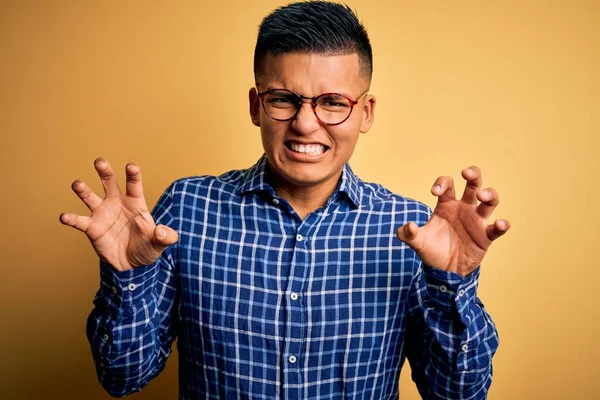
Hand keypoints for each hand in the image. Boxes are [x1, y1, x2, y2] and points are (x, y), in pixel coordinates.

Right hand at [59, 158, 177, 271]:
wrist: (131, 264)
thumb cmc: (146, 247)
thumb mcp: (159, 243)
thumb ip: (165, 236)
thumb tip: (162, 231)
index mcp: (135, 203)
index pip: (134, 185)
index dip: (133, 174)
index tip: (131, 166)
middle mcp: (117, 203)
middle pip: (109, 182)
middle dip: (105, 171)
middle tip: (99, 162)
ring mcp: (102, 214)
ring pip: (90, 197)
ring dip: (83, 190)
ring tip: (77, 184)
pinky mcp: (92, 227)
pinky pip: (79, 221)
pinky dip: (71, 219)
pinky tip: (64, 217)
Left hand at [396, 166, 509, 276]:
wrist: (445, 271)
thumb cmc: (432, 251)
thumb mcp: (417, 242)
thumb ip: (408, 234)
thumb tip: (407, 227)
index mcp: (446, 205)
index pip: (448, 185)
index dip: (442, 183)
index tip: (435, 192)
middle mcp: (464, 208)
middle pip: (474, 184)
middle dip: (473, 174)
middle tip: (466, 173)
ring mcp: (477, 221)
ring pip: (490, 200)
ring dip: (489, 194)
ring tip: (482, 196)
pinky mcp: (486, 236)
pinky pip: (497, 228)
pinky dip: (502, 225)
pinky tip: (501, 224)